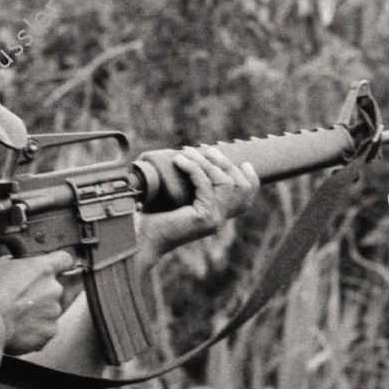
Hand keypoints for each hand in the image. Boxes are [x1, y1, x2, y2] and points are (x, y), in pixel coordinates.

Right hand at [0, 248, 72, 354]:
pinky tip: (18, 329)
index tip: (52, 270)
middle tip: (20, 299)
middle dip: (41, 293)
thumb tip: (11, 262)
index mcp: (44, 268)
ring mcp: (54, 312)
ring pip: (49, 310)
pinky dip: (35, 330)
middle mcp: (54, 289)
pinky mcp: (49, 331)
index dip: (59, 264)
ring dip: (37, 312)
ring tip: (16, 316)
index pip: (65, 259)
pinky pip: (45, 329)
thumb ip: (10, 262)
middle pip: (54, 289)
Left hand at [138, 145, 259, 255]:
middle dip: (226, 163)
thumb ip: (191, 183)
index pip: (245, 200)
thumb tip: (193, 153)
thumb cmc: (149, 217)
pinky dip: (193, 168)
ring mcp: (213, 220)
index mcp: (214, 216)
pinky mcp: (204, 218)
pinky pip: (205, 184)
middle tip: (208, 150)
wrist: (138, 238)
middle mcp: (218, 220)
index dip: (250, 179)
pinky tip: (179, 160)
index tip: (244, 162)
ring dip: (207, 162)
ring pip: (225, 182)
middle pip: (241, 188)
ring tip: (188, 152)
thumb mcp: (176, 196)